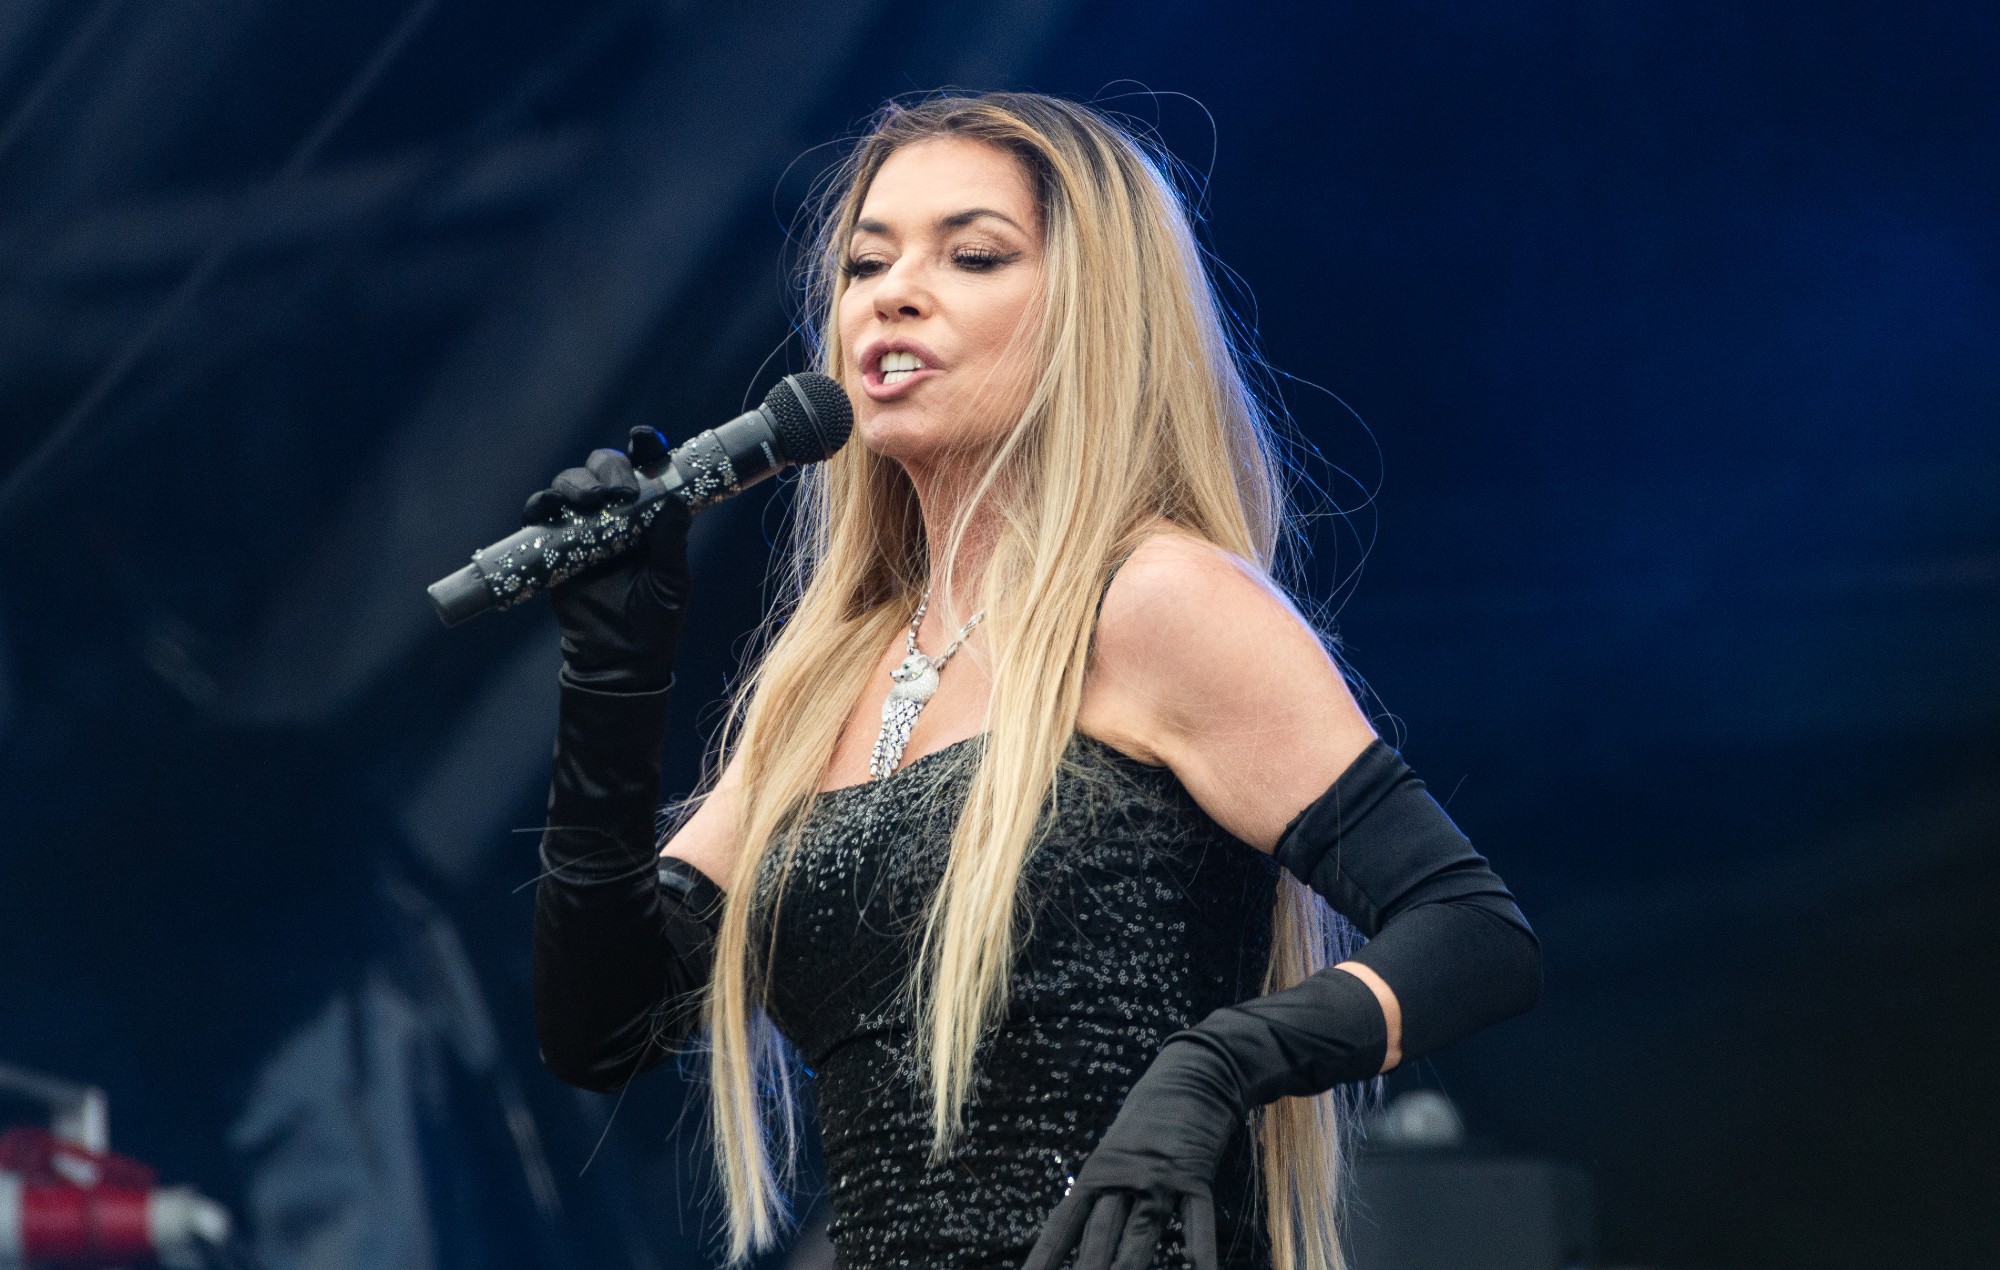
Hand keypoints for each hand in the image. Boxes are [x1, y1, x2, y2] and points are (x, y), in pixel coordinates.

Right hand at [524, 427, 690, 693]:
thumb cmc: (655, 622)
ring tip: (590, 502)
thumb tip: (676, 501)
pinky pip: (540, 517)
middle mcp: (615, 515)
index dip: (643, 448)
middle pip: (602, 468)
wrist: (620, 662)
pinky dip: (542, 506)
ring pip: (571, 485)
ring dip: (576, 484)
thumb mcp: (672, 580)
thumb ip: (671, 542)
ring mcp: (582, 529)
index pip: (645, 470)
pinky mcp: (553, 548)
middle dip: (607, 468)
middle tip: (618, 491)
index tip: (645, 439)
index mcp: (649, 516)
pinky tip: (550, 509)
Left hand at [1021, 1036, 1244, 1269]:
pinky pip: (1197, 1223)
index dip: (1043, 1258)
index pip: (1062, 1227)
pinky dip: (1199, 1253)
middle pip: (1097, 1236)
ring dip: (1128, 1266)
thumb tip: (1081, 1235)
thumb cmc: (1148, 1122)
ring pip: (1141, 1233)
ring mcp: (1158, 1179)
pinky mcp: (1195, 1176)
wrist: (1188, 1074)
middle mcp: (1121, 1180)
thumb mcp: (1115, 1155)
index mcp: (1094, 1176)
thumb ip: (1101, 1196)